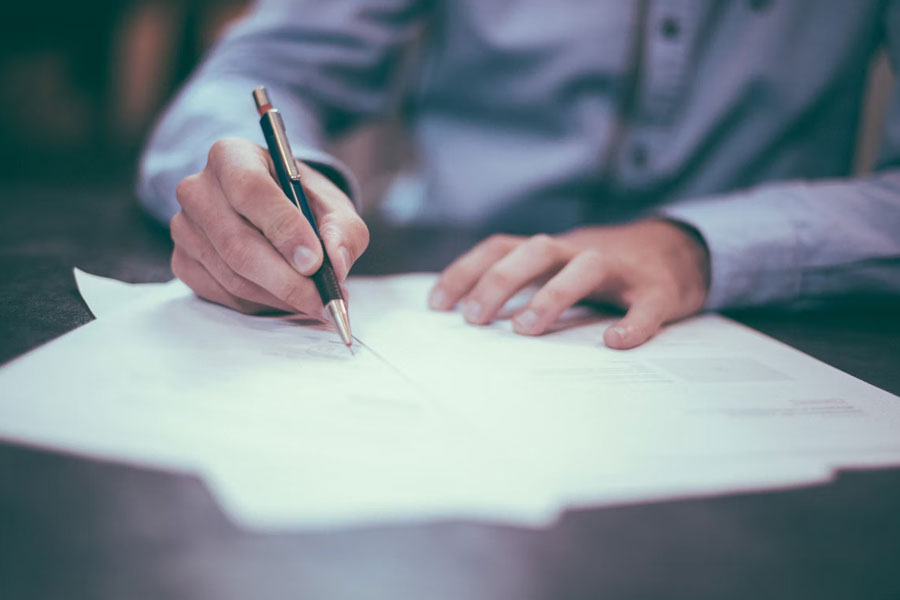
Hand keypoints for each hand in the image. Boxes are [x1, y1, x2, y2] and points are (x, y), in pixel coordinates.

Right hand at [170, 138, 367, 314]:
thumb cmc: (302, 203)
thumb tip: (337, 263)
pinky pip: (223, 294)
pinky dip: (261, 304)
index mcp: (231, 156)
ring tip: (315, 301)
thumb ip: (343, 230)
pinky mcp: (183, 261)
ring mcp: (184, 227)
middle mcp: (198, 189)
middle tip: (323, 300)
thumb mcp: (333, 205)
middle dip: (287, 280)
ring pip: (233, 275)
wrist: (273, 211)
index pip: (251, 190)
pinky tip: (285, 298)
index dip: (284, 229)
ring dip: (279, 296)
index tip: (315, 262)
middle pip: (238, 243)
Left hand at [428, 220, 709, 348]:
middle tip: (474, 319)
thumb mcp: (559, 267)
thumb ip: (524, 284)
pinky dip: (633, 323)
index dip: (466, 271)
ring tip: (525, 330)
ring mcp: (621, 269)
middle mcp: (580, 251)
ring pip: (585, 268)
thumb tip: (470, 318)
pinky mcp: (658, 290)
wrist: (679, 250)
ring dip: (552, 295)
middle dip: (500, 281)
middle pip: (536, 250)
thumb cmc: (603, 269)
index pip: (501, 247)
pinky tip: (616, 342)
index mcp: (552, 250)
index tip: (437, 305)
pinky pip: (646, 305)